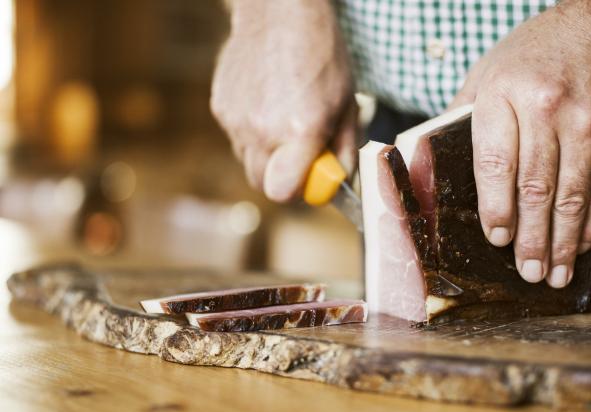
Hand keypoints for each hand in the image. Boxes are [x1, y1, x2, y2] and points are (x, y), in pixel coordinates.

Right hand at [211, 0, 356, 201]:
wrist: (280, 13)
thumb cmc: (320, 55)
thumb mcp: (346, 102)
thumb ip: (342, 148)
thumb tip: (338, 179)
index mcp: (300, 131)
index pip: (282, 192)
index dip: (296, 192)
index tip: (308, 180)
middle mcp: (263, 130)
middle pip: (261, 184)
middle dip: (280, 178)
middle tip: (297, 157)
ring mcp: (237, 120)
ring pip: (247, 160)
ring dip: (266, 154)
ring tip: (281, 120)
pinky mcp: (221, 108)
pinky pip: (236, 137)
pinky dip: (250, 131)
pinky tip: (265, 103)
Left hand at [450, 0, 590, 287]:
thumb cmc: (529, 54)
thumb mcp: (484, 75)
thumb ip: (459, 117)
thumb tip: (425, 156)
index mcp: (504, 98)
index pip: (496, 164)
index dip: (496, 207)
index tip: (497, 237)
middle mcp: (547, 112)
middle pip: (536, 188)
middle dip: (532, 238)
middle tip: (528, 272)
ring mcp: (586, 124)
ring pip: (573, 195)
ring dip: (563, 241)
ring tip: (555, 274)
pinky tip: (583, 244)